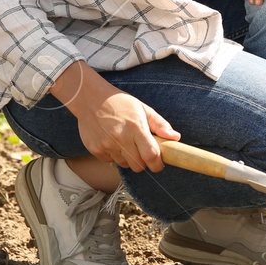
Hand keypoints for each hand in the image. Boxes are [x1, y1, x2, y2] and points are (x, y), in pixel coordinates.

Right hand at [52, 62, 179, 173]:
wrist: (90, 98)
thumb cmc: (119, 102)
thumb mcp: (143, 108)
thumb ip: (160, 124)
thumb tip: (175, 138)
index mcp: (136, 128)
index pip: (151, 156)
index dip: (158, 164)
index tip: (159, 163)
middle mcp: (121, 138)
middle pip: (138, 166)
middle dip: (143, 162)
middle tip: (141, 151)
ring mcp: (107, 145)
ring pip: (124, 165)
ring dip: (128, 158)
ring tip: (125, 142)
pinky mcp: (95, 150)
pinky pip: (110, 161)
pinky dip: (114, 155)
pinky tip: (112, 141)